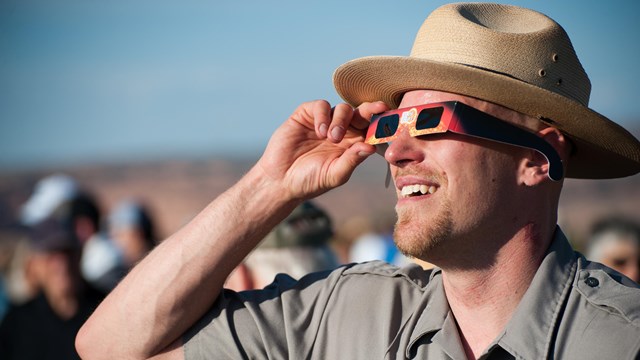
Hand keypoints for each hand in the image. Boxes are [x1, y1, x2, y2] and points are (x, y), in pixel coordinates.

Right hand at [257, 100, 388, 199]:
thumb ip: (352, 160)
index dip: (382, 123)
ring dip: (341, 120)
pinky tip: (320, 132)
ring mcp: (324, 122)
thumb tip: (372, 147)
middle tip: (378, 109)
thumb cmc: (310, 181)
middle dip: (371, 110)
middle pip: (361, 113)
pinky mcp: (306, 115)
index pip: (371, 130)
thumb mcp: (335, 174)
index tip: (391, 118)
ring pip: (343, 108)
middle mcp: (342, 130)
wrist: (280, 180)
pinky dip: (323, 116)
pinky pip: (321, 106)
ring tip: (332, 138)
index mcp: (353, 144)